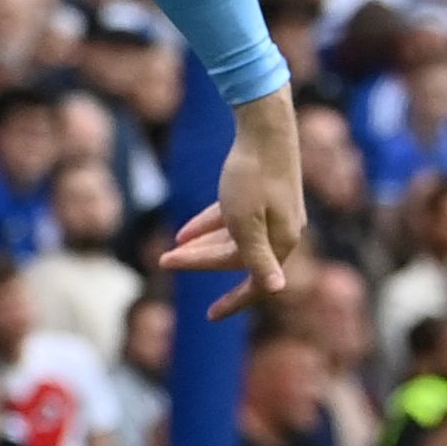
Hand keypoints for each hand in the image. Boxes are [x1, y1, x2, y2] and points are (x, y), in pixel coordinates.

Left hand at [163, 93, 307, 319]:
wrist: (264, 128)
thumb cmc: (252, 176)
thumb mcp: (245, 221)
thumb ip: (255, 257)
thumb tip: (277, 290)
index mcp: (282, 242)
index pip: (255, 284)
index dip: (232, 302)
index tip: (208, 317)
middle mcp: (282, 231)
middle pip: (237, 258)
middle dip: (200, 262)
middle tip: (164, 262)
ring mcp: (273, 212)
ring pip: (233, 238)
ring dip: (202, 245)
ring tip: (171, 249)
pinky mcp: (262, 194)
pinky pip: (232, 218)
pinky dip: (209, 225)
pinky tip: (184, 232)